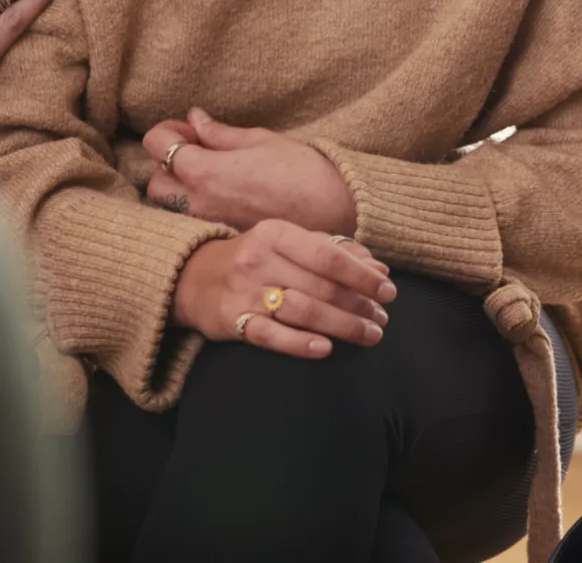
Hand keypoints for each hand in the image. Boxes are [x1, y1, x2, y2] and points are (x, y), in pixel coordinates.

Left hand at [141, 109, 358, 236]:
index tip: (191, 130)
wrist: (333, 213)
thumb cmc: (302, 171)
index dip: (169, 131)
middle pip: (155, 180)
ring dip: (178, 188)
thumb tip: (195, 118)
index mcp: (205, 171)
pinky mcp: (221, 237)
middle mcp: (198, 202)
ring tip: (208, 176)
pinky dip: (194, 207)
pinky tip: (221, 196)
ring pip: (169, 206)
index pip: (156, 144)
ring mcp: (208, 224)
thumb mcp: (261, 141)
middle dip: (169, 163)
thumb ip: (220, 133)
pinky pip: (190, 221)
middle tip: (198, 152)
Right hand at [172, 220, 397, 359]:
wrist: (193, 278)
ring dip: (342, 325)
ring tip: (369, 335)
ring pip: (302, 310)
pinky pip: (270, 335)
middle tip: (382, 319)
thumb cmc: (255, 259)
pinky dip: (300, 343)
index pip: (329, 255)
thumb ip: (333, 251)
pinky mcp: (231, 320)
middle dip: (358, 304)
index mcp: (277, 233)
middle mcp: (260, 259)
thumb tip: (379, 268)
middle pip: (321, 286)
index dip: (363, 275)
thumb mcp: (288, 243)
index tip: (389, 290)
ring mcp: (244, 291)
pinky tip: (326, 349)